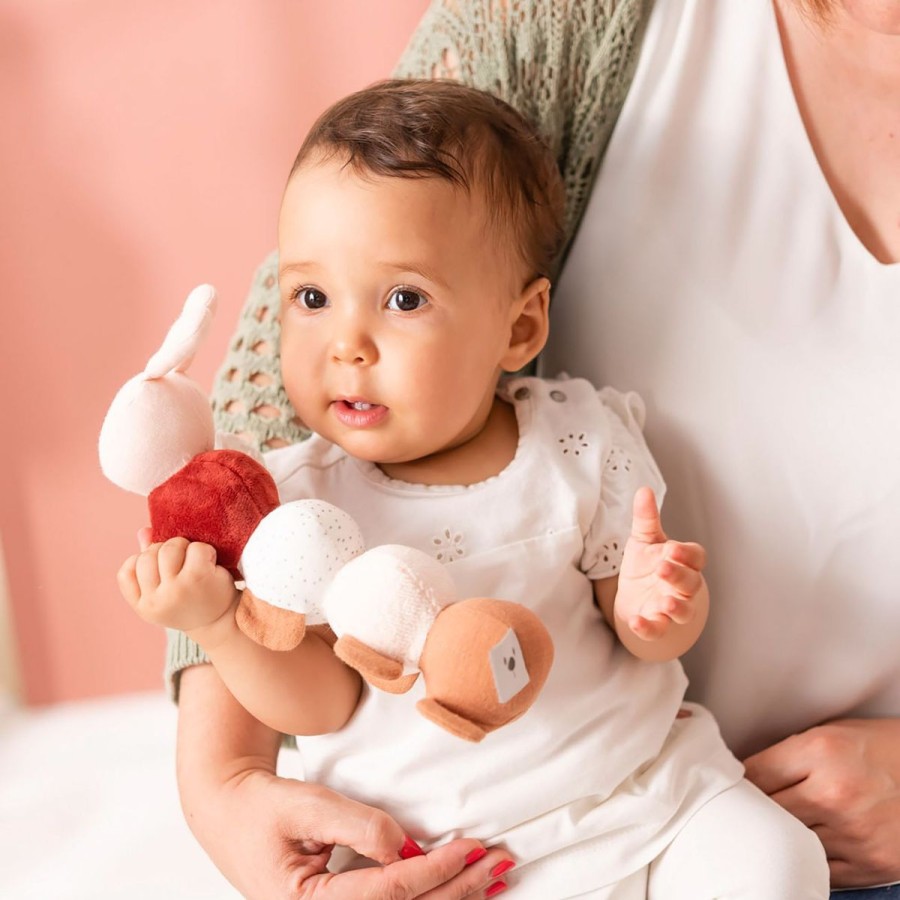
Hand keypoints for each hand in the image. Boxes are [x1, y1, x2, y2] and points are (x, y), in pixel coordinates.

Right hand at [117, 536, 237, 636]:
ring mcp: (175, 590)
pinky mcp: (197, 578)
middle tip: (183, 561)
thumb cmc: (192, 601)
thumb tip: (144, 531)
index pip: (126, 572)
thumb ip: (151, 562)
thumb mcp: (166, 590)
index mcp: (143, 607)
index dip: (142, 562)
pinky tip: (209, 561)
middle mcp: (156, 601)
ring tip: (195, 559)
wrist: (223, 621)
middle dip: (165, 551)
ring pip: (168, 548)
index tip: (161, 568)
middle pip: (148, 555)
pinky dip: (204, 549)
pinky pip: (195, 548)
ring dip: (184, 547)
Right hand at [178, 666, 515, 899]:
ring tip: (495, 878)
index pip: (390, 893)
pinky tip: (461, 887)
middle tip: (499, 862)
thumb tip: (406, 844)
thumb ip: (357, 824)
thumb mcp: (307, 806)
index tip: (472, 848)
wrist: (230, 814)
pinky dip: (432, 896)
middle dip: (459, 889)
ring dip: (454, 898)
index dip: (436, 870)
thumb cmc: (262, 808)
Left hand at [616, 487, 707, 641]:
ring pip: (683, 610)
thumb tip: (644, 490)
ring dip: (676, 608)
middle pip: (691, 583)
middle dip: (679, 576)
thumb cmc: (646, 565)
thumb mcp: (644, 540)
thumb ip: (646, 518)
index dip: (687, 554)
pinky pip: (657, 629)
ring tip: (665, 603)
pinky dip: (648, 627)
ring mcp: (672, 607)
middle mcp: (683, 586)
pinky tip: (636, 621)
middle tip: (663, 568)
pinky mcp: (657, 624)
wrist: (635, 597)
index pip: (696, 557)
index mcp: (683, 562)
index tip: (672, 548)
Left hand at [744, 718, 899, 886]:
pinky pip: (822, 872)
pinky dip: (809, 861)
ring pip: (791, 843)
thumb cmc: (878, 749)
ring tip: (776, 829)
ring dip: (781, 837)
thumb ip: (789, 755)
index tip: (733, 788)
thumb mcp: (830, 735)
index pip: (754, 774)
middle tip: (747, 812)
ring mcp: (855, 832)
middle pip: (768, 812)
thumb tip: (744, 776)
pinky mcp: (873, 864)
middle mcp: (836, 792)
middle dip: (756, 812)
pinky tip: (806, 848)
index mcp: (820, 751)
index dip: (740, 783)